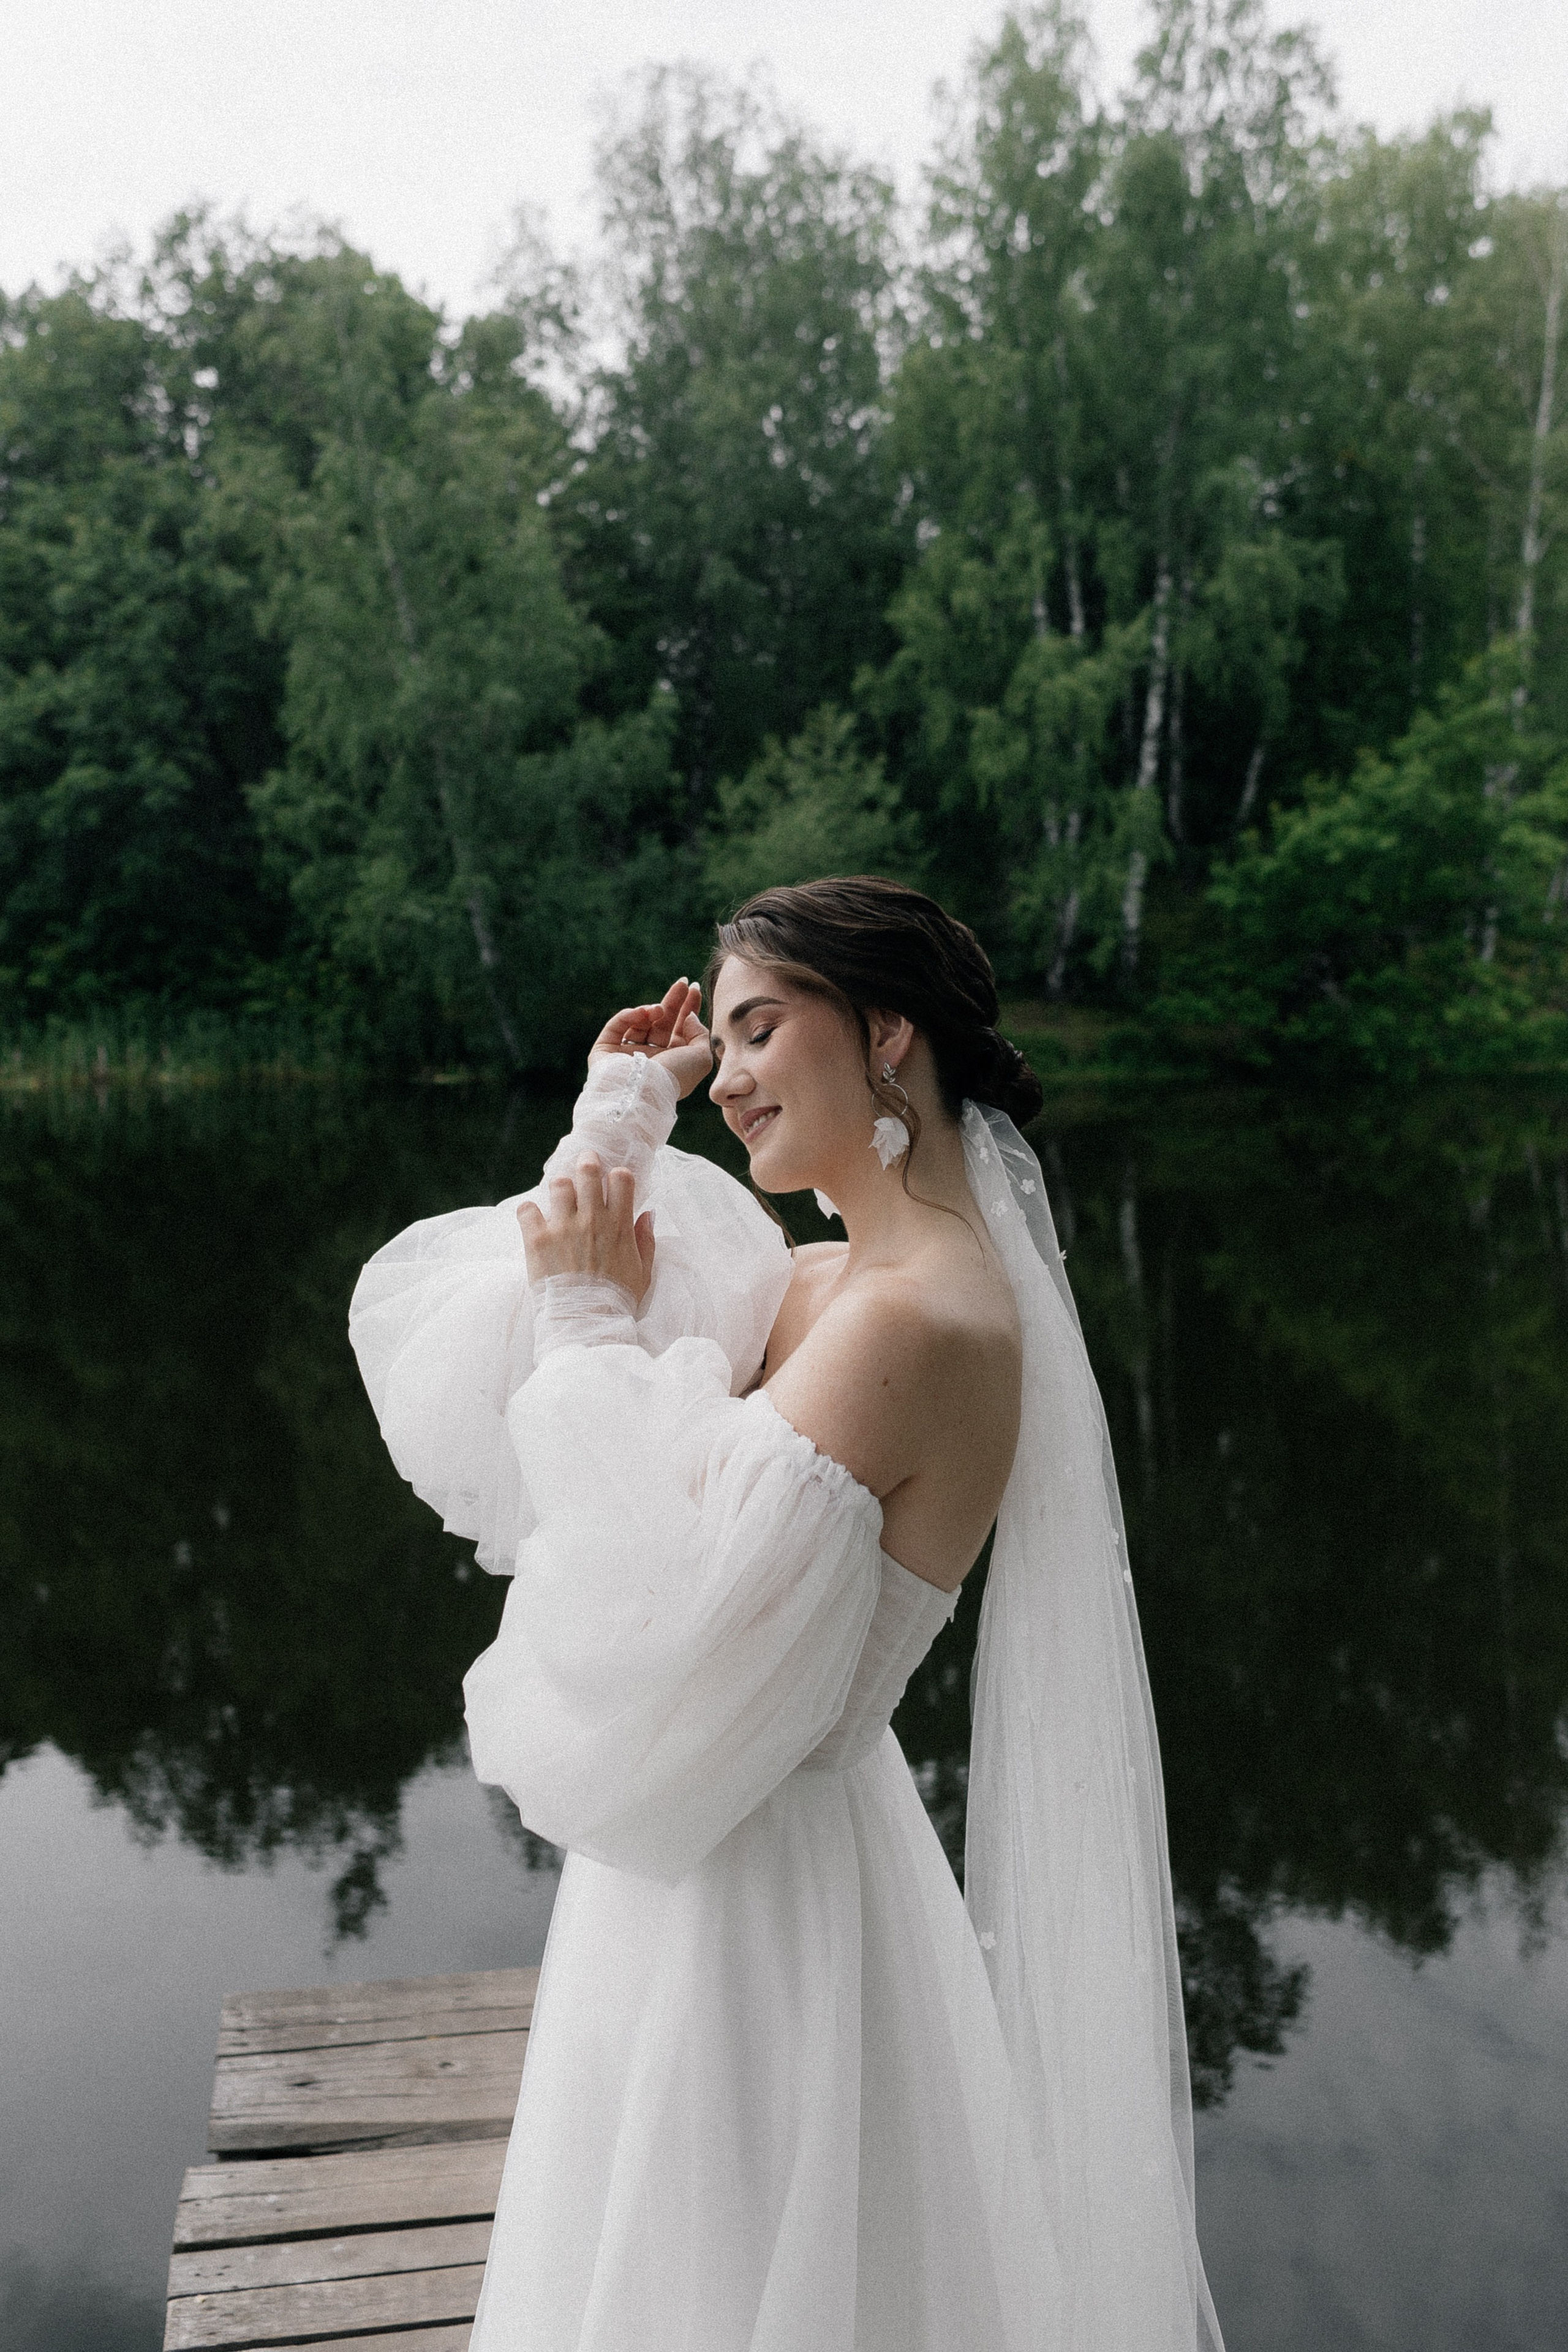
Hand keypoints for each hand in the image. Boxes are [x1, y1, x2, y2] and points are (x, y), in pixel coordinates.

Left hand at [516, 1153, 655, 1301]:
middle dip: (586, 1163)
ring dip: (559, 1187)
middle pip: (587, 1171)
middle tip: (584, 1164)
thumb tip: (647, 1214)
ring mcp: (562, 1227)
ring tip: (559, 1197)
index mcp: (619, 1225)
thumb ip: (646, 1240)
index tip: (612, 1182)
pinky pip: (526, 1209)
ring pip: (558, 1184)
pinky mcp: (536, 1239)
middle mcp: (591, 1219)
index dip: (617, 1176)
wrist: (586, 1323)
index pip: (621, 1178)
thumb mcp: (643, 1272)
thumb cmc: (617, 1300)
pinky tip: (534, 1219)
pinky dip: (528, 1211)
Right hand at [588, 977, 711, 1098]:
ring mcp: (628, 1055)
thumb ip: (701, 1033)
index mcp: (673, 1062)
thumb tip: (690, 1017)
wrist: (641, 1091)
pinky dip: (629, 1015)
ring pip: (640, 1023)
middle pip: (663, 1023)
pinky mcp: (606, 1051)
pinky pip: (617, 1026)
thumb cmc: (673, 1077)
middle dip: (674, 1001)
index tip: (694, 988)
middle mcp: (651, 1059)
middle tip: (682, 982)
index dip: (688, 1008)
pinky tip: (643, 1013)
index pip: (681, 1030)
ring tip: (658, 1009)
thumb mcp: (701, 1057)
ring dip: (651, 1010)